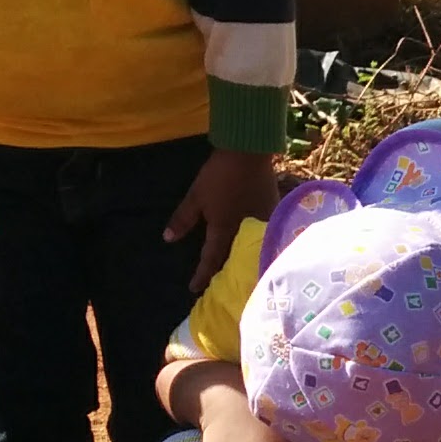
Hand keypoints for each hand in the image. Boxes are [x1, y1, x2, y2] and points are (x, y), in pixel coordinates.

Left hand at [169, 147, 279, 292]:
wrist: (249, 153)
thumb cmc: (219, 175)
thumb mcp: (196, 196)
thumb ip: (183, 219)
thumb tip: (168, 239)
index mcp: (223, 229)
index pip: (210, 259)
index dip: (201, 275)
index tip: (194, 289)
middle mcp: (243, 232)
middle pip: (234, 258)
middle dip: (225, 272)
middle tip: (218, 285)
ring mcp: (261, 223)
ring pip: (251, 248)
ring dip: (243, 259)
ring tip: (239, 269)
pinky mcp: (272, 212)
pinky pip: (264, 235)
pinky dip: (257, 243)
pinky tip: (257, 246)